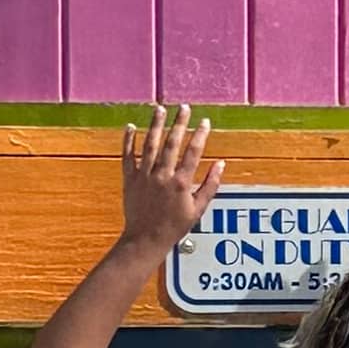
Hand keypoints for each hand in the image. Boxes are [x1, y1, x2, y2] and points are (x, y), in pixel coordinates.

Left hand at [121, 102, 220, 255]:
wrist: (145, 239)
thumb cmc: (174, 227)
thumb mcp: (198, 209)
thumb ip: (210, 185)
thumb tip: (220, 164)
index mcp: (180, 183)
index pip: (193, 152)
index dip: (200, 134)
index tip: (204, 121)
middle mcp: (162, 176)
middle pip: (172, 143)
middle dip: (179, 123)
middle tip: (184, 108)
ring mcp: (144, 176)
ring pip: (150, 144)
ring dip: (155, 125)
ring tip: (160, 109)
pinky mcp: (129, 179)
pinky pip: (128, 156)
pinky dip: (128, 141)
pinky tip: (131, 127)